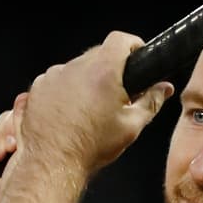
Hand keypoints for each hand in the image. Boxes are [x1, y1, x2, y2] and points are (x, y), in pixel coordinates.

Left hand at [16, 31, 174, 173]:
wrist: (52, 163)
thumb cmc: (91, 147)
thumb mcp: (131, 126)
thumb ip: (151, 102)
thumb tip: (164, 88)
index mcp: (102, 72)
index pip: (120, 39)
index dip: (132, 44)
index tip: (137, 56)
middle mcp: (75, 67)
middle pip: (98, 53)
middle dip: (110, 67)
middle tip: (117, 92)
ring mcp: (53, 76)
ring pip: (77, 67)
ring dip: (86, 80)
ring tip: (90, 108)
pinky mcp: (38, 87)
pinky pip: (57, 80)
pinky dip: (66, 90)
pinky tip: (70, 112)